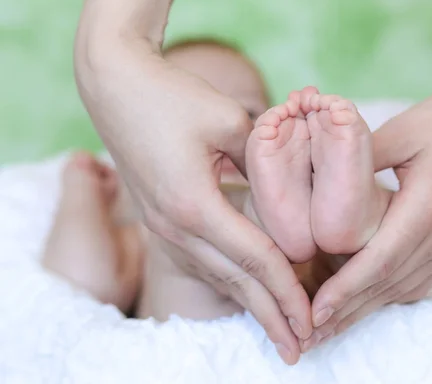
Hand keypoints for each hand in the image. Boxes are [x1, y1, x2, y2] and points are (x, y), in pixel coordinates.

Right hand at [74, 0, 310, 363]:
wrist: (116, 87)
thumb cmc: (173, 97)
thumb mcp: (230, 122)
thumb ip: (266, 161)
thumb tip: (294, 191)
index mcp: (194, 205)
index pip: (255, 259)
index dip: (287, 292)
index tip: (311, 318)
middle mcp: (176, 227)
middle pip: (235, 282)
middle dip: (270, 317)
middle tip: (300, 348)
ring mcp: (164, 227)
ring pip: (217, 277)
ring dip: (251, 304)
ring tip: (279, 330)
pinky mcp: (163, 220)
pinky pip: (203, 261)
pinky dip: (232, 281)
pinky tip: (249, 293)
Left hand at [303, 73, 431, 348]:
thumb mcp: (406, 129)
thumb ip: (361, 156)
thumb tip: (322, 176)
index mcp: (429, 206)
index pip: (380, 261)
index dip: (345, 289)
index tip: (316, 310)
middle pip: (389, 284)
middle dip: (348, 310)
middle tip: (311, 332)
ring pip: (404, 286)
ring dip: (366, 307)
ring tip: (333, 324)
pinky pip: (420, 278)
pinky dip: (391, 292)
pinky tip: (372, 300)